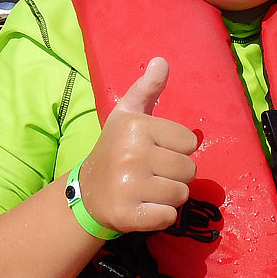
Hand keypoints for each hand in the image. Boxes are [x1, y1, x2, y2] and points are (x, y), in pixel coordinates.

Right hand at [78, 57, 197, 233]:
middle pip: (189, 170)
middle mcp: (132, 155)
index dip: (176, 149)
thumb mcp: (127, 114)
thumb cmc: (115, 148)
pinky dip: (161, 215)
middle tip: (151, 173)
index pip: (190, 143)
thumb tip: (162, 61)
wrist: (87, 191)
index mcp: (136, 127)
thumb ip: (147, 89)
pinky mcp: (128, 215)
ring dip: (169, 195)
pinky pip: (168, 216)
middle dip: (175, 174)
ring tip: (147, 189)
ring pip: (181, 194)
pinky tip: (144, 207)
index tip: (153, 151)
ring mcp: (129, 187)